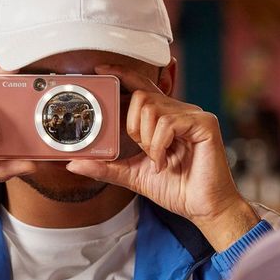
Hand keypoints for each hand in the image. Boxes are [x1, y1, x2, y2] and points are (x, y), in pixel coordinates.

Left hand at [66, 64, 257, 250]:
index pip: (141, 86)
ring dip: (147, 140)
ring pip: (153, 109)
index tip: (101, 71)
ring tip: (157, 159)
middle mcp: (179, 111)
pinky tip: (164, 162)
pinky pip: (168, 123)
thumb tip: (74, 163)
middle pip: (142, 96)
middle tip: (143, 149)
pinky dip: (159, 145)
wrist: (203, 208)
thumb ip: (107, 167)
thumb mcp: (133, 175)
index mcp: (164, 117)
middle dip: (133, 126)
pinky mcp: (205, 124)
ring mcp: (193, 115)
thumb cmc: (177, 189)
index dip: (122, 74)